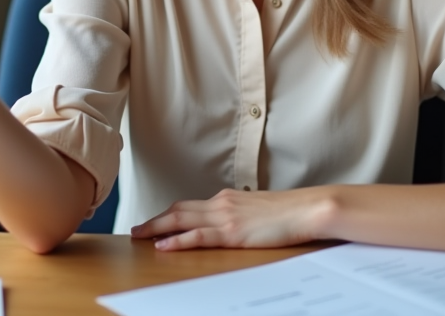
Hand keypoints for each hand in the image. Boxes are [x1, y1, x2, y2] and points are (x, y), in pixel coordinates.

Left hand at [130, 188, 328, 250]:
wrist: (307, 209)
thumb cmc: (289, 212)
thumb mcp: (259, 210)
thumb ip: (242, 215)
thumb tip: (235, 223)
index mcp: (228, 199)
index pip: (191, 205)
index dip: (169, 213)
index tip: (155, 220)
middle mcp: (222, 204)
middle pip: (179, 209)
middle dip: (155, 220)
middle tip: (136, 229)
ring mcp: (225, 217)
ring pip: (181, 219)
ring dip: (157, 228)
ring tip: (139, 236)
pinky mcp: (232, 232)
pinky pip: (197, 236)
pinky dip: (177, 240)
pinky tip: (163, 245)